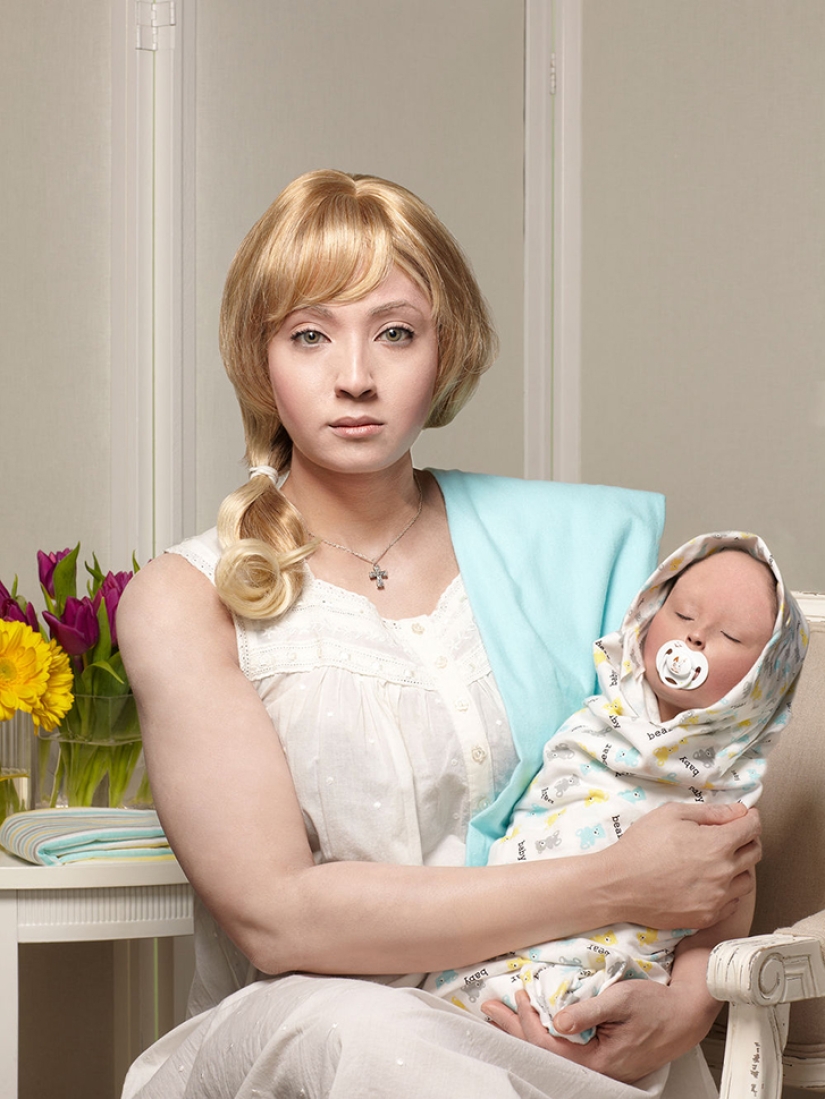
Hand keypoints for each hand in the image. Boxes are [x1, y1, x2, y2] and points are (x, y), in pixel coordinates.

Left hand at [482, 979, 717, 1083]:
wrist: (684, 1015)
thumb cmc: (656, 1005)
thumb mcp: (622, 1000)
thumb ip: (588, 1012)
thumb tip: (557, 1021)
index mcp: (598, 1061)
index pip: (549, 1046)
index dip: (528, 1021)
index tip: (519, 994)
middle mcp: (594, 1069)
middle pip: (543, 1052)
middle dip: (514, 1028)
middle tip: (489, 1007)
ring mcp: (596, 1064)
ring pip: (550, 1050)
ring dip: (523, 1030)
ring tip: (500, 1014)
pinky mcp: (598, 1055)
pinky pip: (562, 1046)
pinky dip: (542, 1031)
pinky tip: (531, 1019)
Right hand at [605, 801, 760, 929]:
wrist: (619, 884)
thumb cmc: (642, 845)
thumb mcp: (671, 814)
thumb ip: (709, 812)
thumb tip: (737, 811)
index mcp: (717, 844)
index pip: (751, 829)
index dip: (752, 818)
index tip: (748, 816)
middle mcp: (724, 873)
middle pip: (755, 853)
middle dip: (749, 839)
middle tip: (735, 835)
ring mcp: (717, 898)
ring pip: (747, 881)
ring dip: (740, 867)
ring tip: (722, 861)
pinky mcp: (707, 917)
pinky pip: (732, 903)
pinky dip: (728, 891)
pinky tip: (712, 883)